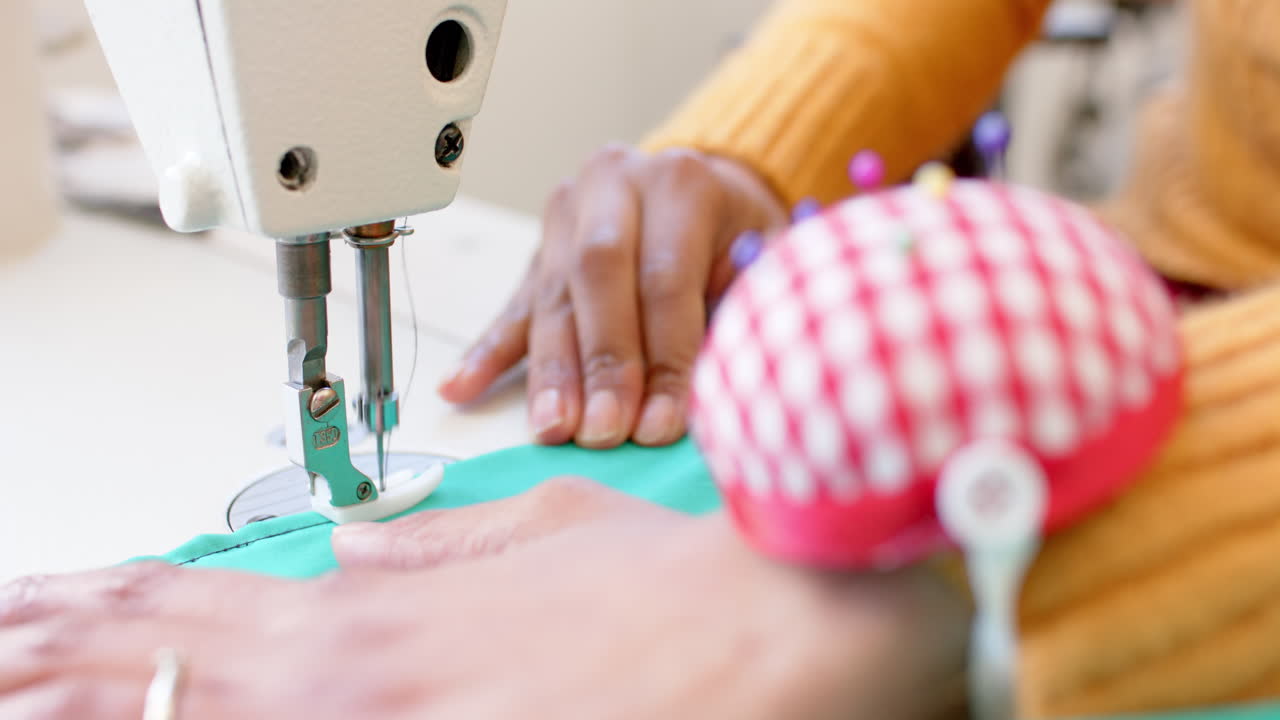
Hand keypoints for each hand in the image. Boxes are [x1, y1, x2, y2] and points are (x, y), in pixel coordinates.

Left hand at [0, 490, 968, 719]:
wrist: (771, 631)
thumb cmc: (666, 578)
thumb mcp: (540, 529)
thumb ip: (430, 546)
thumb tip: (354, 548)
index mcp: (374, 612)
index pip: (187, 613)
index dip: (90, 617)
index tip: (24, 617)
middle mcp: (355, 685)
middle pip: (156, 683)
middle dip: (53, 668)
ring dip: (99, 707)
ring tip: (20, 686)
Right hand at [438, 145, 788, 448]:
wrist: (707, 187)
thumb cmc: (743, 232)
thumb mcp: (767, 249)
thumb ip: (748, 297)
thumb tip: (723, 370)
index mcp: (679, 182)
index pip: (664, 278)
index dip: (663, 356)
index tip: (662, 422)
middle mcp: (614, 185)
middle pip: (597, 279)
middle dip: (600, 364)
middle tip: (604, 431)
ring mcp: (567, 215)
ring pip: (552, 298)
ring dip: (552, 372)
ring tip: (552, 428)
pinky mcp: (539, 249)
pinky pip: (513, 306)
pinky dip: (489, 353)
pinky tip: (459, 389)